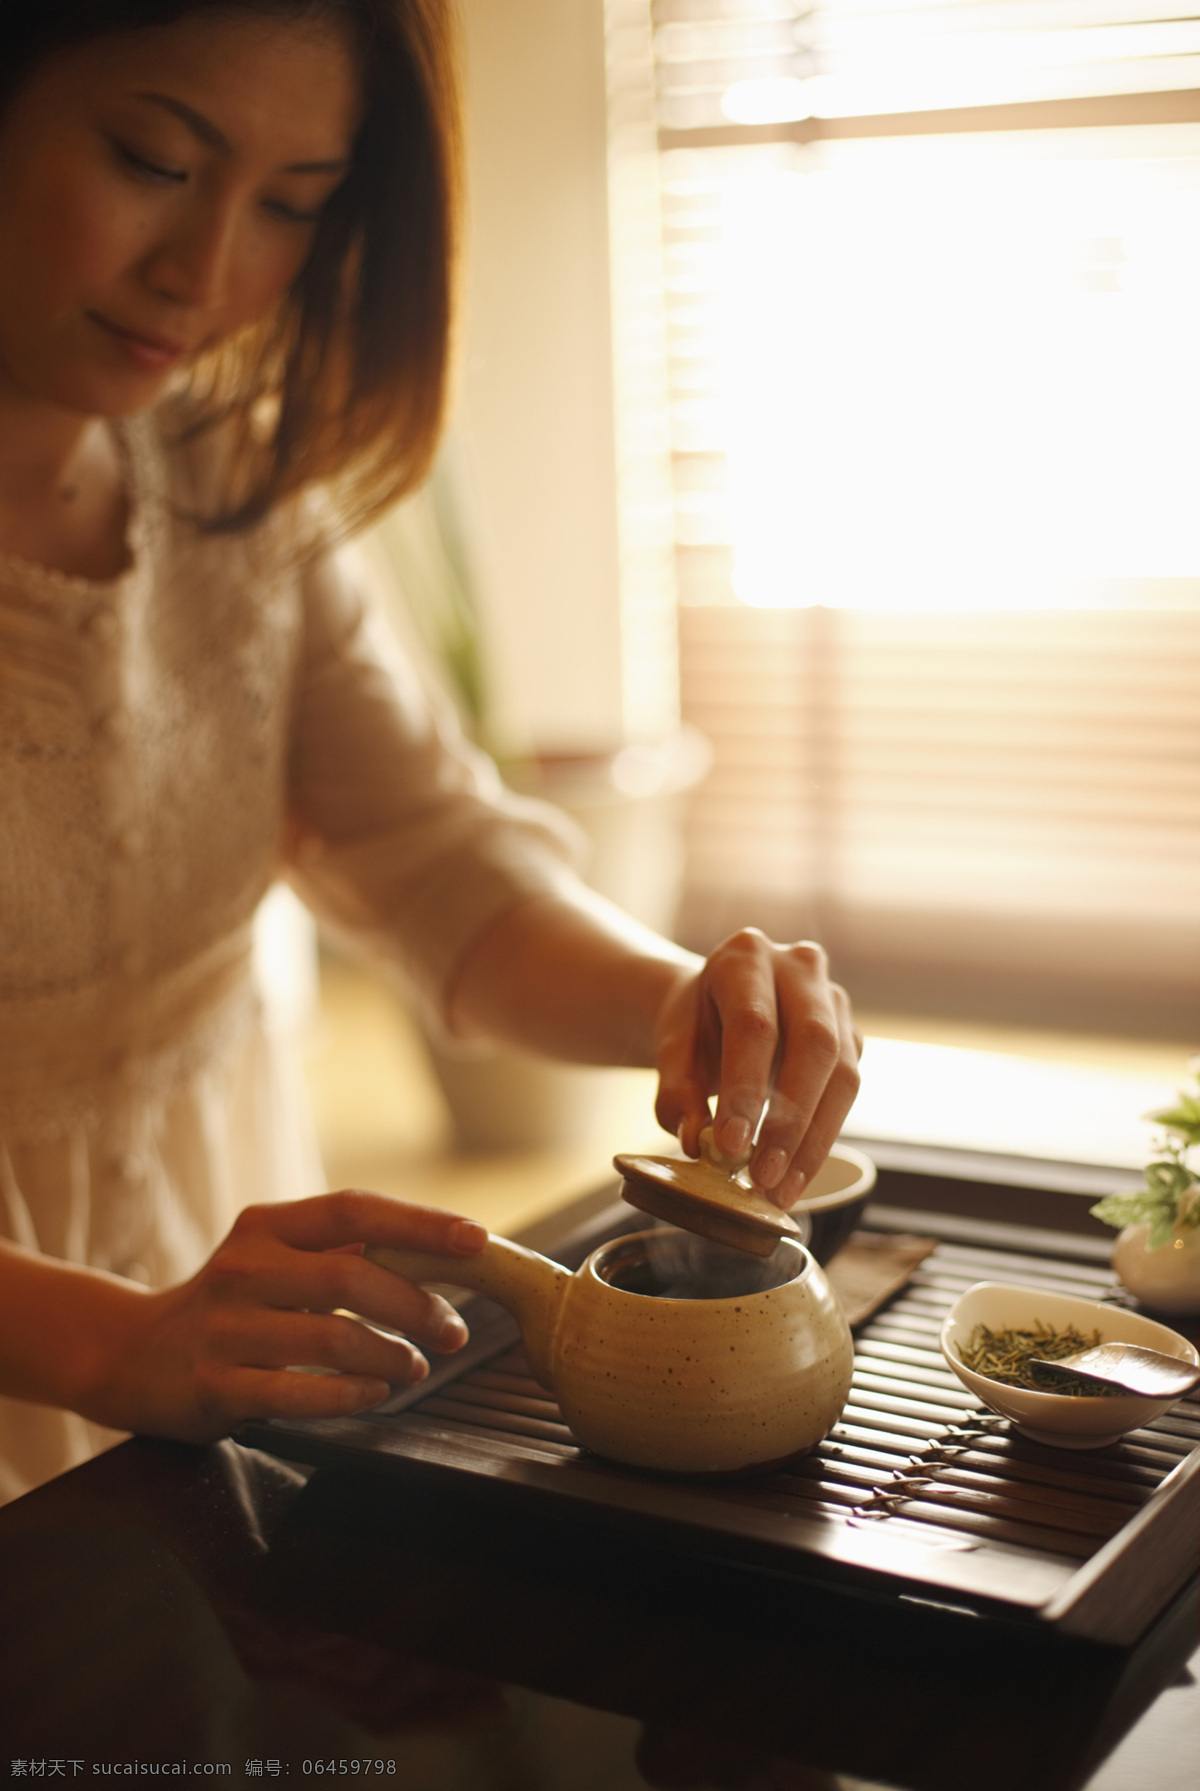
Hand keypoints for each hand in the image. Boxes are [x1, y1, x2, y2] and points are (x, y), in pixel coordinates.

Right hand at [82, 1192, 486, 1442]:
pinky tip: (376, 1392)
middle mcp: (244, 1268)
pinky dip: (350, 1395)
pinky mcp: (214, 1384)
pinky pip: (298, 1392)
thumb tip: (440, 1250)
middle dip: (416, 1306)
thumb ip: (340, 1252)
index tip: (477, 1239)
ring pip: (332, 1339)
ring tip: (417, 1367)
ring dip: (391, 1356)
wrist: (133, 1354)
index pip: (353, 1210)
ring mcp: (226, 1328)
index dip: (420, 1223)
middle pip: (351, 1277)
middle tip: (453, 1333)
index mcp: (267, 1226)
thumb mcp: (274, 1260)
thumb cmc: (233, 1304)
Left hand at [652, 930, 861, 1208]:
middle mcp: (799, 968)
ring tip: (779, 1190)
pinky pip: (848, 1091)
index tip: (729, 1146)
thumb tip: (695, 1140)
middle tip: (762, 1176)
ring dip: (812, 1140)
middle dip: (790, 1120)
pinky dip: (821, 1140)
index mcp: (745, 957)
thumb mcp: (672, 1048)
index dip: (745, 1089)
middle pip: (813, 1044)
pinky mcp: (851, 1036)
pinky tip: (794, 1177)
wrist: (719, 1005)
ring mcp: (833, 1000)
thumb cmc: (696, 1026)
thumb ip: (676, 1091)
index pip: (755, 1025)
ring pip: (842, 1072)